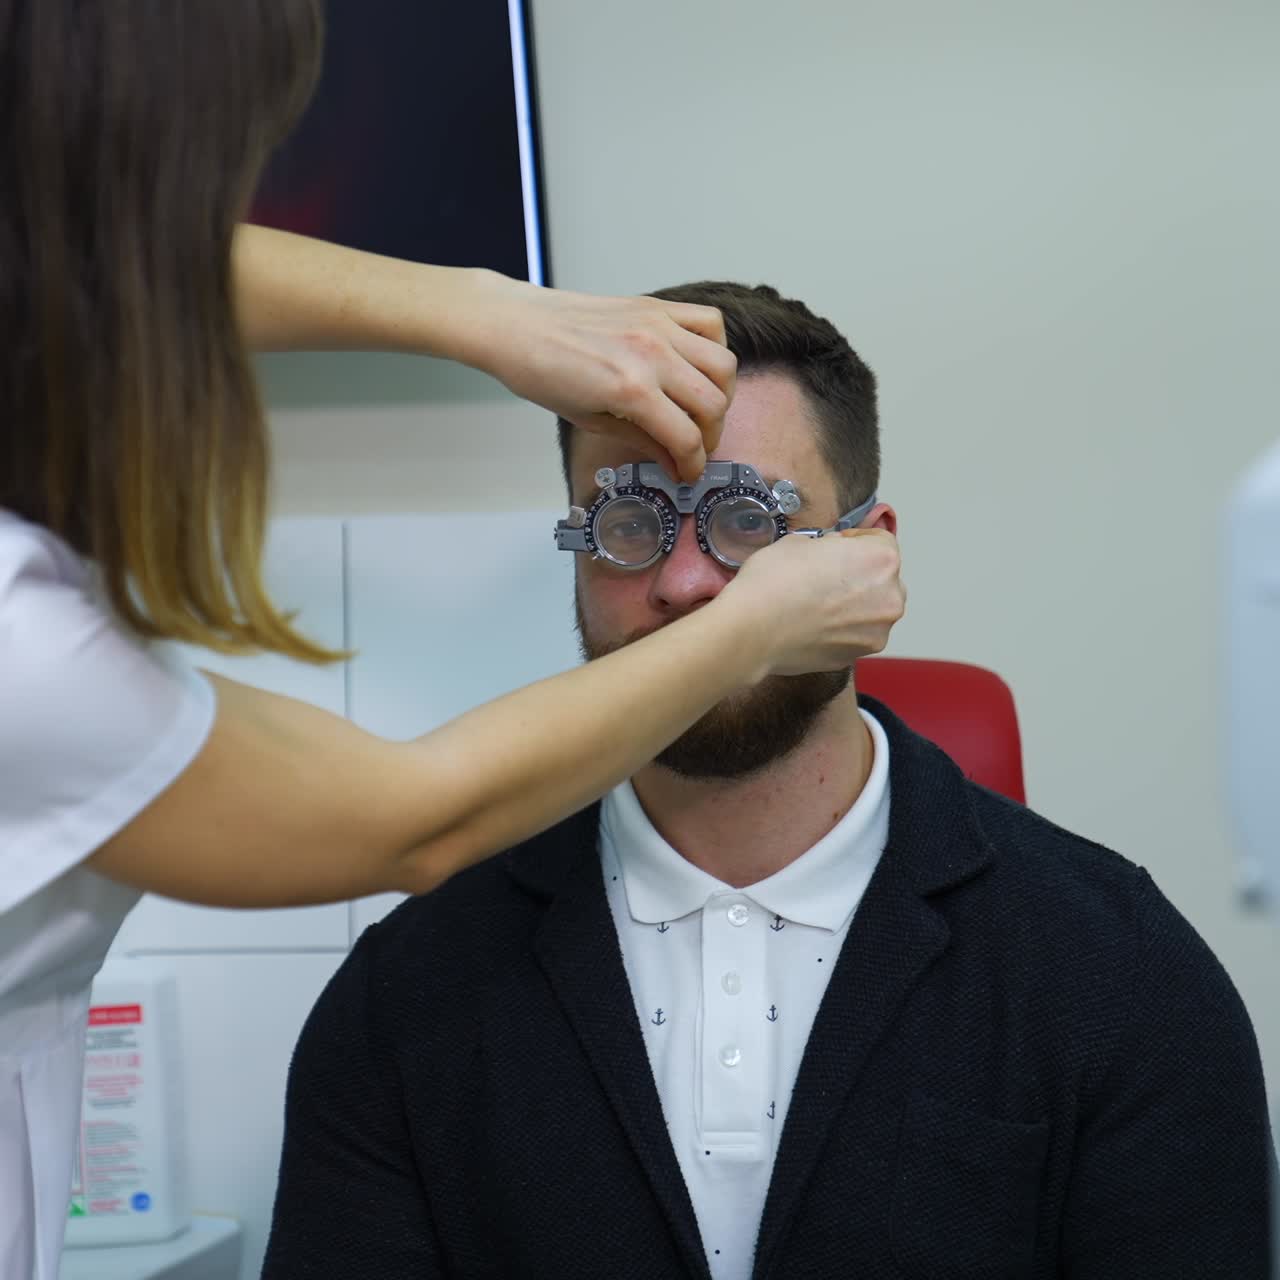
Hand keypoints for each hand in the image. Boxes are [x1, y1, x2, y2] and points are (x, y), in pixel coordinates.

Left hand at [460, 272, 736, 481]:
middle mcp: (652, 355)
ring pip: (723, 364)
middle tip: (694, 446)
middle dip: (710, 435)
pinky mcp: (656, 307)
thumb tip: (673, 463)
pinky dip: (714, 345)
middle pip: (713, 404)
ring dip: (720, 393)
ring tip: (700, 407)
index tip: (688, 473)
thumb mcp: (590, 421)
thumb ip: (641, 441)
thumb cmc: (541, 374)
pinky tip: (696, 363)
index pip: (686, 438)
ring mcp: (658, 327)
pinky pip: (710, 322)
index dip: (693, 465)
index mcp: (630, 391)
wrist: (516, 326)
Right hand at [721, 529, 905, 676]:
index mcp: (882, 559)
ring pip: (872, 610)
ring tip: (817, 604)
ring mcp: (876, 631)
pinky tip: (813, 624)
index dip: (854, 541)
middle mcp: (889, 597)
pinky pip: (855, 635)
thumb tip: (830, 554)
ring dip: (853, 605)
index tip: (837, 547)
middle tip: (826, 577)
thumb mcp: (799, 542)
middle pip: (883, 579)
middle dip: (860, 575)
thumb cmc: (773, 583)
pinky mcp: (857, 656)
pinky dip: (840, 629)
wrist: (751, 629)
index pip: (881, 540)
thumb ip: (828, 546)